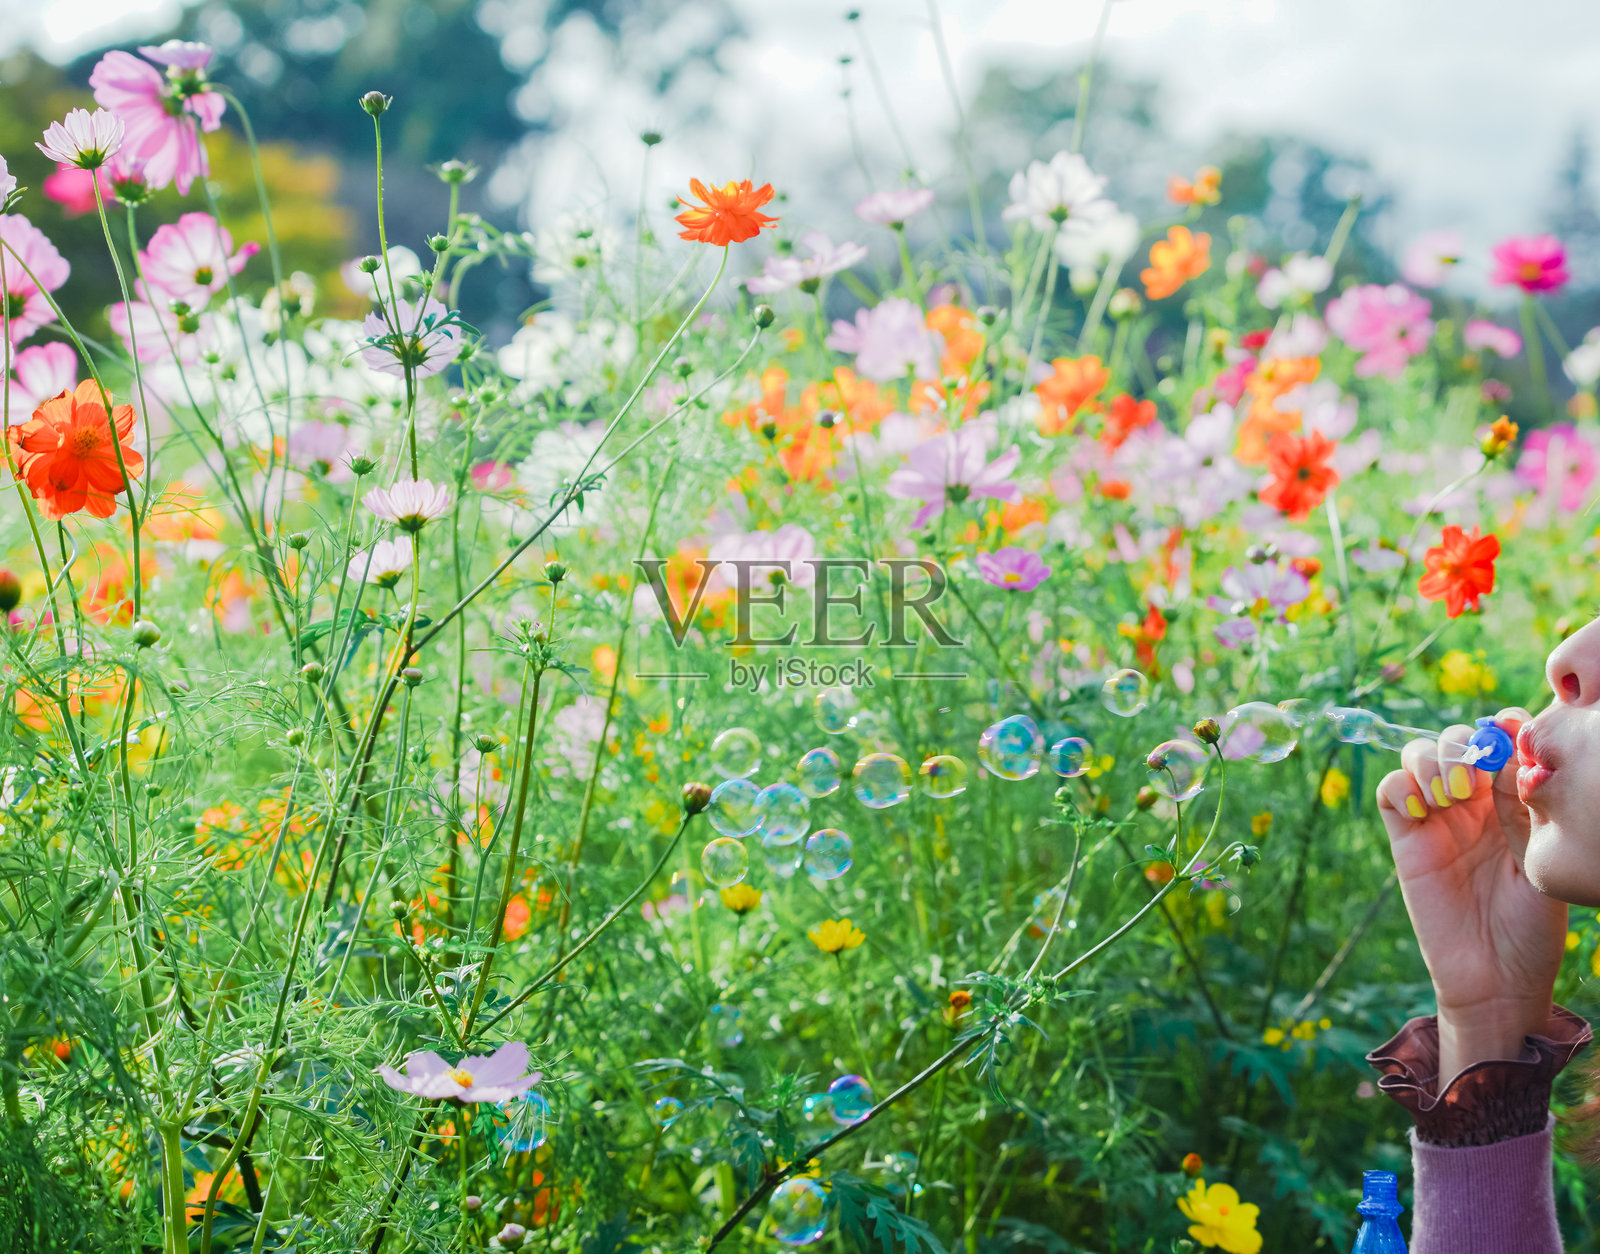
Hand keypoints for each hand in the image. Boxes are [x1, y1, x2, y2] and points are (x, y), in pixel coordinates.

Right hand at [1375, 707, 1567, 1085]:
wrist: (1497, 979)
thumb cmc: (1532, 928)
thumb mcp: (1539, 859)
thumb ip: (1524, 807)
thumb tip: (1519, 748)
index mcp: (1510, 804)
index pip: (1500, 744)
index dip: (1502, 727)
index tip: (1513, 730)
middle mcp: (1472, 805)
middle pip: (1455, 740)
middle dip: (1463, 741)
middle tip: (1475, 772)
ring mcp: (1436, 820)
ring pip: (1418, 756)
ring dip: (1432, 759)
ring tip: (1450, 793)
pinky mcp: (1405, 840)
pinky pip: (1391, 792)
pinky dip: (1402, 785)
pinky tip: (1424, 808)